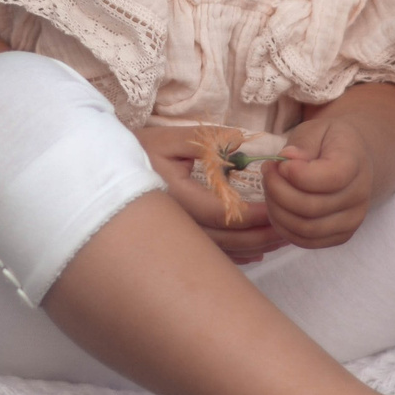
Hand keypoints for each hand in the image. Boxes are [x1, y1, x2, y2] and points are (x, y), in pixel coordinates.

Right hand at [133, 125, 286, 263]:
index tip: (277, 208)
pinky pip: (210, 256)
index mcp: (178, 197)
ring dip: (252, 249)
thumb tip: (241, 140)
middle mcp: (178, 225)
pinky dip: (236, 257)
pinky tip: (255, 253)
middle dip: (261, 237)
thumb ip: (207, 140)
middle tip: (289, 230)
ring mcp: (175, 238)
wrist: (106, 171)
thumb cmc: (140, 150)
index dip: (254, 215)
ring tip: (279, 241)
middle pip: (227, 241)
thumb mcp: (170, 137)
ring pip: (221, 253)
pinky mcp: (176, 242)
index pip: (224, 213)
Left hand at [266, 115, 377, 247]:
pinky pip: (306, 242)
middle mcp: (360, 195)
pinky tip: (277, 207)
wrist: (353, 160)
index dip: (296, 174)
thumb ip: (303, 143)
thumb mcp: (317, 128)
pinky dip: (284, 228)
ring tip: (270, 189)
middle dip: (277, 191)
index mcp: (355, 163)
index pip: (330, 178)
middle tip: (267, 173)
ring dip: (277, 211)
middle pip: (311, 207)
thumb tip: (287, 159)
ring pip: (305, 229)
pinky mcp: (342, 236)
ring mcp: (353, 220)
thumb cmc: (330, 142)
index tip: (281, 162)